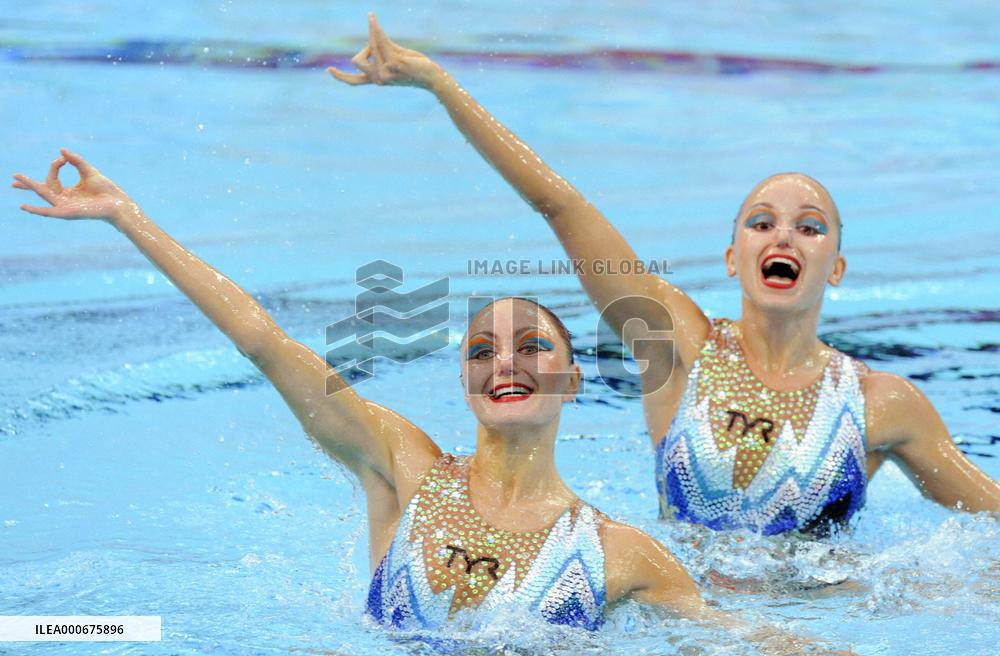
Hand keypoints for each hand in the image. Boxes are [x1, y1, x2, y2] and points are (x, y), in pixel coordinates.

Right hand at [12, 149, 136, 224]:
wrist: (118, 203)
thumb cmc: (106, 190)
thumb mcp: (89, 171)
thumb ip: (75, 161)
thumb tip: (61, 150)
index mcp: (69, 192)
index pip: (53, 177)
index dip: (55, 165)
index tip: (62, 159)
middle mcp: (64, 200)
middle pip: (43, 188)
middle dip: (28, 184)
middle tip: (13, 178)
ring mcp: (65, 207)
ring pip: (44, 195)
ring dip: (30, 187)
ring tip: (15, 182)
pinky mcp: (67, 213)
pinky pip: (48, 211)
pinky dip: (36, 209)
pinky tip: (23, 206)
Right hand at [328, 12, 441, 88]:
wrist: (432, 76)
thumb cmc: (416, 66)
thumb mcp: (395, 58)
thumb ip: (381, 49)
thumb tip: (371, 35)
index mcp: (377, 80)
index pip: (355, 81)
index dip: (341, 76)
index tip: (328, 70)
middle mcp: (379, 79)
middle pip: (356, 60)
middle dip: (366, 47)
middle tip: (384, 46)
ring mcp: (386, 72)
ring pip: (370, 47)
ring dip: (376, 36)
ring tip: (390, 38)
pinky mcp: (394, 63)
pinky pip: (379, 40)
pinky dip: (375, 28)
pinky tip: (372, 17)